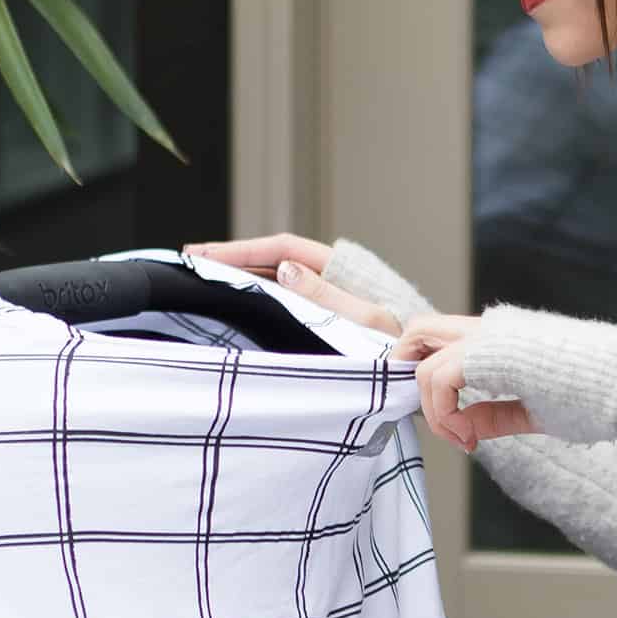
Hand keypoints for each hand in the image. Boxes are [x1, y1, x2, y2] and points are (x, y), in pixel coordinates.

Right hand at [179, 233, 403, 336]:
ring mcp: (327, 298)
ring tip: (206, 281)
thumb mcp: (365, 322)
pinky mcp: (326, 319)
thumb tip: (285, 269)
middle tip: (192, 264)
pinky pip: (285, 303)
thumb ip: (326, 296)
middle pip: (272, 260)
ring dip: (243, 279)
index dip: (240, 250)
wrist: (424, 368)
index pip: (280, 249)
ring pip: (276, 280)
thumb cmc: (403, 348)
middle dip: (233, 260)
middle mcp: (330, 278)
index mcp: (338, 271)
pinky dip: (259, 300)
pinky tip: (238, 307)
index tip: (203, 255)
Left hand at [388, 313, 538, 452]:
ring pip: (419, 351)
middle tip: (431, 418)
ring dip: (427, 402)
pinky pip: (437, 377)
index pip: (443, 340)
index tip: (455, 428)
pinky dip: (441, 413)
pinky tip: (468, 437)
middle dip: (406, 371)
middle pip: (419, 330)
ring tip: (459, 437)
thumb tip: (464, 428)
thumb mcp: (534, 410)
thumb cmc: (596, 396)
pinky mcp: (489, 351)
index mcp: (502, 339)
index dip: (429, 378)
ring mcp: (488, 336)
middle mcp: (489, 329)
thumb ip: (495, 414)